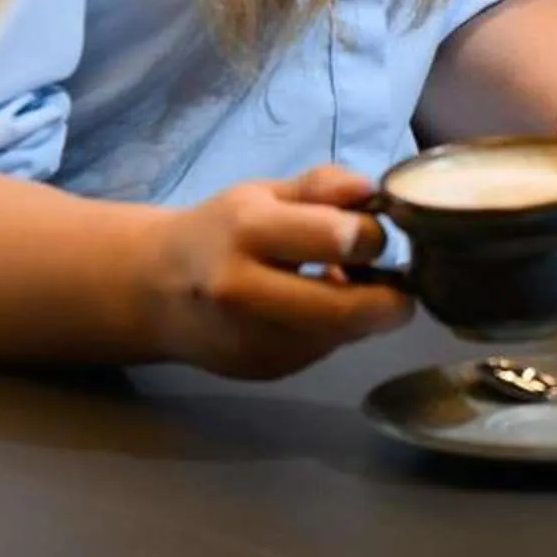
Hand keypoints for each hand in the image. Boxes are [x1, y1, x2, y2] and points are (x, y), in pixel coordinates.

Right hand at [132, 164, 414, 378]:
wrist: (154, 291)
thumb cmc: (222, 230)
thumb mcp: (267, 192)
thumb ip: (323, 186)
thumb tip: (372, 192)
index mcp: (248, 231)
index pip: (338, 237)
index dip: (372, 236)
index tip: (376, 231)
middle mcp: (243, 291)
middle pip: (344, 310)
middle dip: (389, 300)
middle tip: (401, 286)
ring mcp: (249, 339)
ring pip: (339, 336)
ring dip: (363, 316)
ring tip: (350, 288)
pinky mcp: (260, 370)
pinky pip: (321, 350)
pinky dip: (335, 331)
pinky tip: (318, 308)